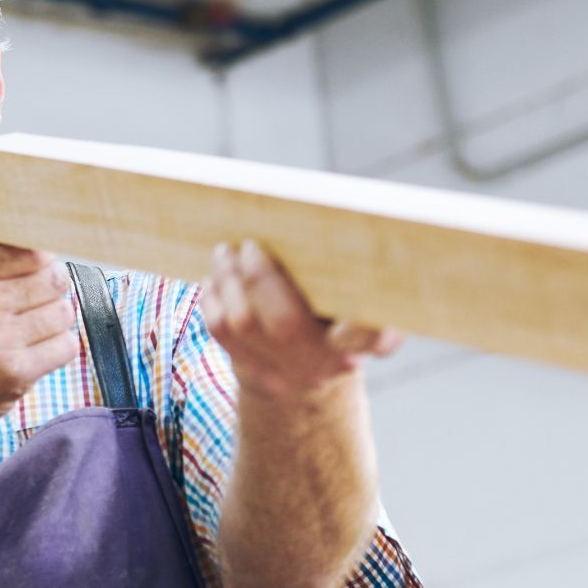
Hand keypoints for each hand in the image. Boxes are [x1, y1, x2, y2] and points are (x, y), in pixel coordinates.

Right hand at [0, 242, 78, 439]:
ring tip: (30, 332)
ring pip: (63, 313)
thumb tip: (42, 240)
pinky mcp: (15, 373)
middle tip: (33, 305)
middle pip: (54, 278)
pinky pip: (66, 346)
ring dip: (54, 322)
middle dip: (50, 291)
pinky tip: (33, 353)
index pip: (29, 249)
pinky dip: (56, 349)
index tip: (38, 270)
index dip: (42, 260)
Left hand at [201, 240, 401, 401]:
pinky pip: (222, 334)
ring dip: (228, 280)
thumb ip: (344, 263)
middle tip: (250, 245)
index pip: (375, 337)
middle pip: (284, 323)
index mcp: (368, 335)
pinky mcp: (258, 378)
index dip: (359, 332)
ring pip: (244, 323)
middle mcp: (332, 361)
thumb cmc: (336, 313)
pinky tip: (215, 282)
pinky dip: (212, 300)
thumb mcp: (353, 294)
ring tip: (225, 253)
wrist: (311, 379)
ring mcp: (293, 376)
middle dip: (258, 277)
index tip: (336, 318)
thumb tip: (308, 208)